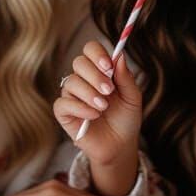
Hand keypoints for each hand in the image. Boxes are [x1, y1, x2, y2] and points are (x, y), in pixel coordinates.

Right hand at [56, 40, 141, 171]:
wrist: (120, 145)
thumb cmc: (125, 119)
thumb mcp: (132, 97)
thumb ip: (126, 78)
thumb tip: (120, 56)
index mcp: (99, 70)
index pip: (90, 50)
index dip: (97, 54)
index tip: (109, 66)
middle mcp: (83, 79)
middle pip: (79, 63)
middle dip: (95, 75)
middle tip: (109, 90)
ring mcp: (71, 95)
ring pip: (71, 83)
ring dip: (89, 94)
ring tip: (103, 107)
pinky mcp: (64, 112)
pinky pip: (63, 103)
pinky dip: (79, 108)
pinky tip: (93, 116)